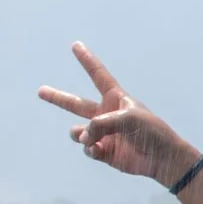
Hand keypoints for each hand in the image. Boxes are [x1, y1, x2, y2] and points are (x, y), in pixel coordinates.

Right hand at [37, 42, 195, 185]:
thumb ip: (100, 124)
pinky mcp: (103, 151)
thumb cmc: (151, 132)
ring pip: (77, 132)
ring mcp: (103, 133)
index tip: (76, 45)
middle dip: (57, 98)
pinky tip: (99, 150)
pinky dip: (90, 149)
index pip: (98, 75)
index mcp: (115, 98)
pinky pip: (86, 148)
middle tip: (40, 91)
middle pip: (76, 104)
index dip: (87, 60)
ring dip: (81, 135)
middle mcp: (106, 114)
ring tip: (91, 139)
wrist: (162, 158)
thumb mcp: (127, 119)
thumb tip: (82, 137)